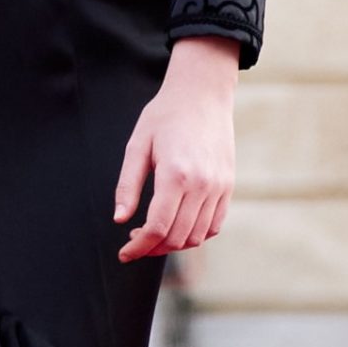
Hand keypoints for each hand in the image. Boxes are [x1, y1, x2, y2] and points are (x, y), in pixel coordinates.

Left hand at [113, 37, 240, 263]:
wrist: (202, 94)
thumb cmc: (165, 116)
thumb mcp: (137, 146)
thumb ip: (128, 185)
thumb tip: (120, 219)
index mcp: (176, 174)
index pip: (158, 227)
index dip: (139, 247)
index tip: (125, 252)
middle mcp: (202, 185)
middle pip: (178, 237)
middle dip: (153, 248)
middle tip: (134, 242)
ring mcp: (219, 187)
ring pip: (197, 236)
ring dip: (174, 244)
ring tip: (154, 234)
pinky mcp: (228, 186)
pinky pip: (214, 225)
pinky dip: (196, 234)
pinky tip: (178, 226)